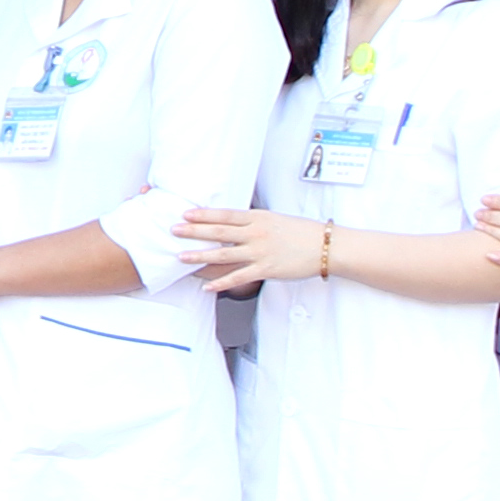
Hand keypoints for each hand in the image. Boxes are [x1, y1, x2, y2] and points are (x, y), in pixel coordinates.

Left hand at [177, 204, 321, 291]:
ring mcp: (260, 252)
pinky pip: (238, 277)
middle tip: (174, 230)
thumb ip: (254, 222)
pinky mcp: (266, 270)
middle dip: (194, 231)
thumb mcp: (276, 219)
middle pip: (218, 232)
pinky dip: (221, 283)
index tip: (186, 213)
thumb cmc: (302, 231)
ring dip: (200, 256)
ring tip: (181, 257)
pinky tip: (207, 286)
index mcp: (258, 218)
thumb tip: (235, 223)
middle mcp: (256, 234)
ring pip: (223, 255)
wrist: (325, 246)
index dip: (204, 214)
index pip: (225, 215)